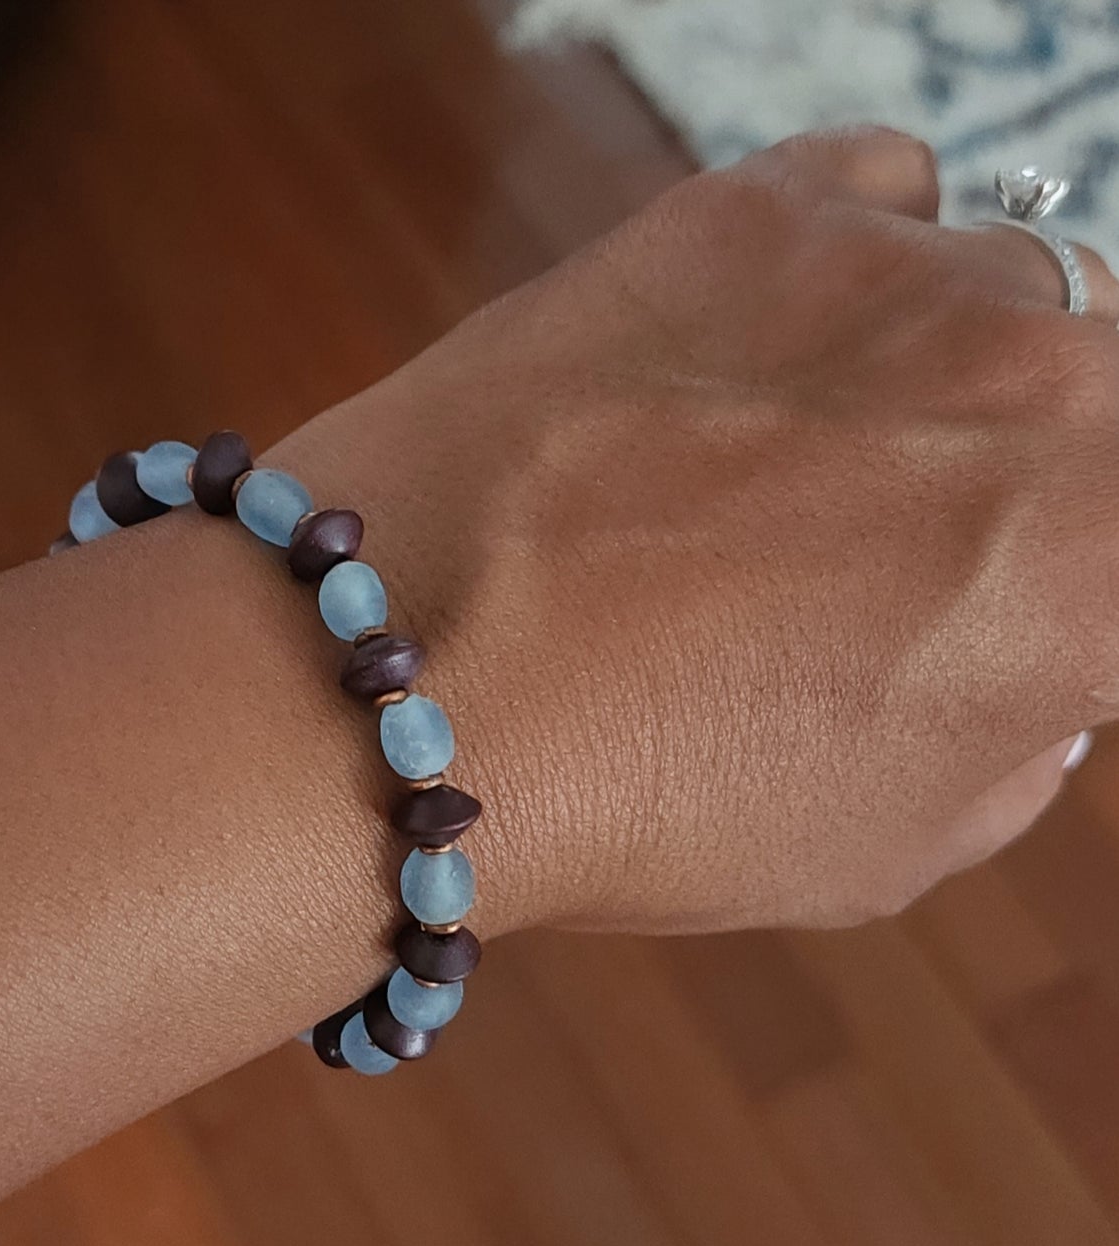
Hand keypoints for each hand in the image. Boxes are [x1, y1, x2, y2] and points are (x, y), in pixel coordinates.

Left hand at [268, 128, 1118, 934]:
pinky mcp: (754, 208)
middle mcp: (1043, 385)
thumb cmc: (638, 794)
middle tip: (905, 542)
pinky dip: (857, 263)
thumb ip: (1012, 739)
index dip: (1078, 582)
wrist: (403, 683)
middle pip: (1102, 396)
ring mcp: (894, 274)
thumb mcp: (886, 842)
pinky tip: (771, 346)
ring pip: (1000, 290)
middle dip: (1036, 473)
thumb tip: (1027, 673)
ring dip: (938, 370)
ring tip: (800, 456)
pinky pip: (882, 196)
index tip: (1021, 601)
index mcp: (1104, 561)